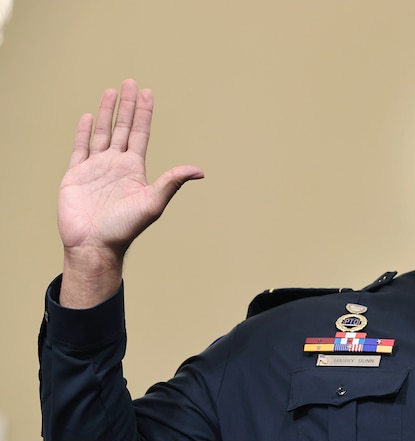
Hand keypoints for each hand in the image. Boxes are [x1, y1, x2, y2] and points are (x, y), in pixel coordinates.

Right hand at [58, 79, 203, 306]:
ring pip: (102, 133)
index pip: (141, 134)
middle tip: (130, 82)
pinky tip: (88, 117)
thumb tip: (200, 171)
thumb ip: (172, 182)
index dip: (144, 113)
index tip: (147, 92)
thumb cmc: (125, 228)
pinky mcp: (76, 175)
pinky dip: (84, 132)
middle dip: (127, 106)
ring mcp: (96, 168)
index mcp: (135, 169)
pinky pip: (80, 148)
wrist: (94, 245)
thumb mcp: (153, 202)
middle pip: (123, 127)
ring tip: (110, 91)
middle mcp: (116, 165)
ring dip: (106, 112)